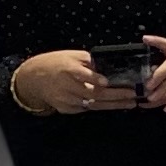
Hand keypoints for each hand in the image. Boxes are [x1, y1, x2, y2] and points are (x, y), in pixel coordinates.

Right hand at [11, 49, 132, 117]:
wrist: (33, 79)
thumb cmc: (55, 63)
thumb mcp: (70, 56)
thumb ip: (89, 61)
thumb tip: (110, 65)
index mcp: (68, 69)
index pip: (82, 75)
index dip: (94, 79)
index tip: (108, 81)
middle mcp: (67, 86)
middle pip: (93, 93)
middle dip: (115, 96)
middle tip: (132, 95)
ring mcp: (66, 100)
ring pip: (93, 104)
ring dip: (113, 105)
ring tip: (130, 103)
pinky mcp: (66, 109)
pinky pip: (86, 108)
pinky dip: (100, 106)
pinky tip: (115, 105)